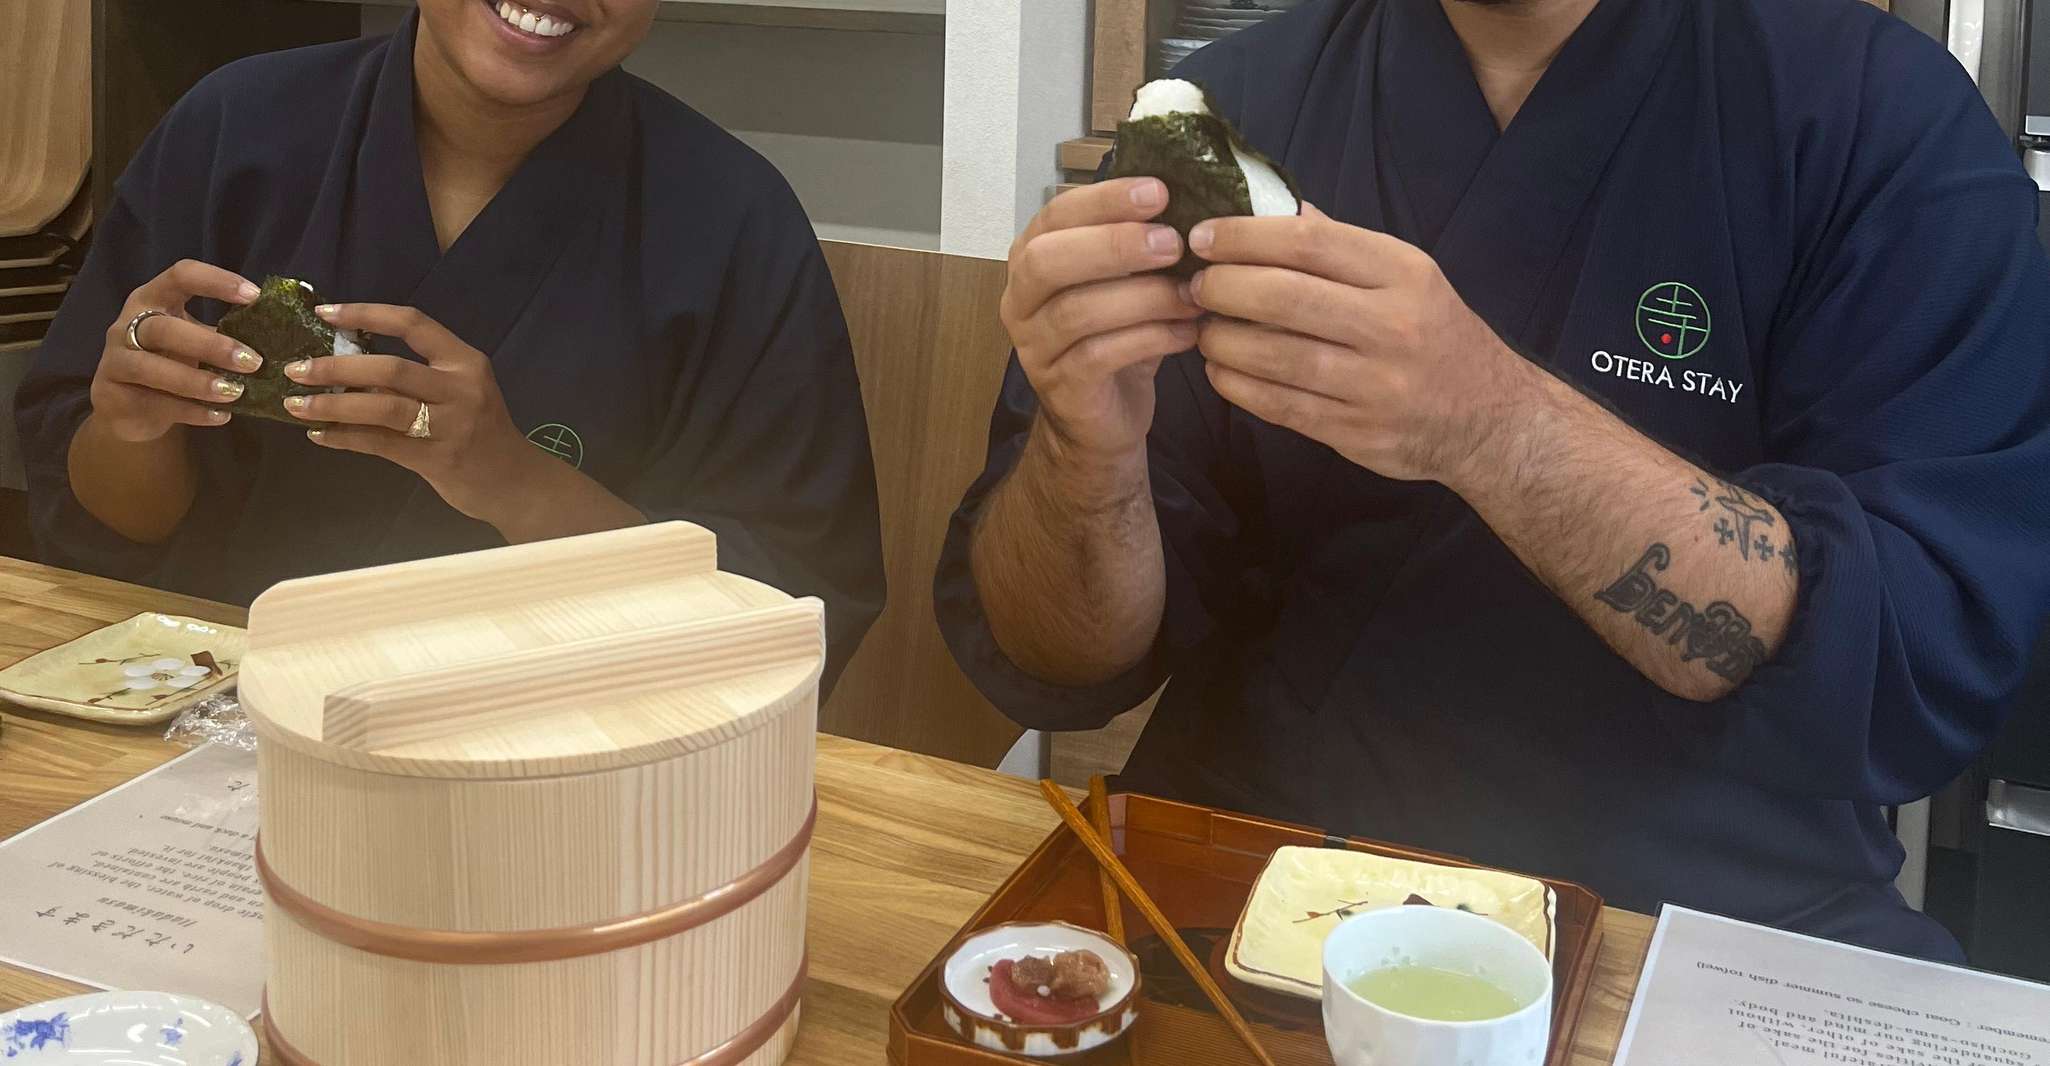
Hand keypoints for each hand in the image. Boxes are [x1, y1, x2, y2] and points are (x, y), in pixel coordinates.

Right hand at [90, 260, 264, 441]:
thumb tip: (283, 334)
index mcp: (152, 299)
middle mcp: (127, 325)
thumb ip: (225, 333)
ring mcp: (115, 361)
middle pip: (163, 327)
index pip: (179, 276)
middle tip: (253, 361)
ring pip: (150, 368)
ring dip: (197, 381)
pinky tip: (221, 416)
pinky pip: (154, 403)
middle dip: (210, 344)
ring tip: (235, 392)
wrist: (129, 406)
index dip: (215, 281)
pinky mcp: (113, 396)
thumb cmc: (171, 361)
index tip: (254, 296)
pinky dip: (192, 411)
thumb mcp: (194, 340)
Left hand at [281, 303, 546, 524]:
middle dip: (336, 367)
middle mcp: (460, 388)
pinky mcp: (436, 459)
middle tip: (297, 369)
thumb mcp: (459, 391)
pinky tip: (319, 435)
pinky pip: (379, 444)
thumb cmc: (479, 429)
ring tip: (296, 404)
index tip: (324, 312)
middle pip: (390, 369)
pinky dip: (344, 437)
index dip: (365, 314)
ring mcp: (450, 425)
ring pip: (382, 407)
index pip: (413, 324)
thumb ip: (415, 376)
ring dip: (333, 405)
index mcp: (465, 361)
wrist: (513, 480)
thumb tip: (346, 362)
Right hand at [1001, 178, 1203, 469]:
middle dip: (1113, 245)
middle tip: (1173, 242)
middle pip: (1048, 261)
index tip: (1158, 192)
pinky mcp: (1060, 388)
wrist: (1100, 423)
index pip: (1056, 216)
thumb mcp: (1125, 285)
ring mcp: (1034, 347)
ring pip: (1077, 311)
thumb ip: (1141, 246)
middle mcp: (1020, 300)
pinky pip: (1098, 356)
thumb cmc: (1116, 339)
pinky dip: (1150, 339)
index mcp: (1032, 259)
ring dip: (1144, 297)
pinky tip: (1188, 333)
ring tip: (1194, 294)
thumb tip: (1196, 195)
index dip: (1104, 200)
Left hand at [1187, 205, 1538, 484]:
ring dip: (1222, 339)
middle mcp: (1392, 326)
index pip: (1308, 242)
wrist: (1487, 419)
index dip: (1244, 237)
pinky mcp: (1356, 431)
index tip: (1203, 236)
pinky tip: (1220, 370)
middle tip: (1194, 285)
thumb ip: (1339, 246)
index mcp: (1403, 274)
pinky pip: (1279, 405)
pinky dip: (1237, 385)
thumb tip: (1269, 209)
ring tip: (1202, 328)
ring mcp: (1375, 385)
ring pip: (1274, 356)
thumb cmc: (1434, 334)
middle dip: (1222, 287)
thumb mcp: (1407, 275)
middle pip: (1283, 297)